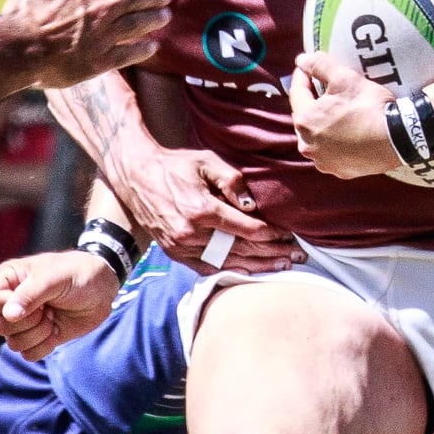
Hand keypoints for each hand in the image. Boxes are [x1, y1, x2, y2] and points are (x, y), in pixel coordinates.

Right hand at [0, 0, 172, 88]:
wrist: (18, 51)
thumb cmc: (23, 12)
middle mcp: (100, 8)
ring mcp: (102, 36)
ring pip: (138, 24)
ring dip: (154, 19)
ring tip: (166, 16)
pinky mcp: (99, 61)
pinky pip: (128, 54)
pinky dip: (142, 49)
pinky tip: (152, 47)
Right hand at [0, 251, 122, 360]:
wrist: (103, 289)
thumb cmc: (78, 273)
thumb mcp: (54, 277)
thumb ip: (30, 294)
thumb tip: (8, 315)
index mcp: (8, 279)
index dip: (8, 307)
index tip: (34, 302)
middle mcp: (10, 301)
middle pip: (0, 326)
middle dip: (28, 322)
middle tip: (46, 308)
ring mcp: (23, 322)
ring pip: (13, 344)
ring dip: (38, 334)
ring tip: (52, 317)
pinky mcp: (38, 338)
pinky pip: (29, 354)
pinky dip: (45, 346)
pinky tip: (55, 329)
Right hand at [105, 148, 301, 273]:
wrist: (137, 177)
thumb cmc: (175, 166)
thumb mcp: (206, 161)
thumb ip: (232, 180)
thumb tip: (252, 206)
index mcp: (201, 209)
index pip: (246, 229)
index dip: (271, 234)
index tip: (289, 235)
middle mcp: (191, 233)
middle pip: (240, 249)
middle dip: (271, 253)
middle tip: (297, 256)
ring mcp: (181, 246)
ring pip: (226, 262)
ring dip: (257, 266)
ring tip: (282, 267)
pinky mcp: (175, 253)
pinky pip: (207, 268)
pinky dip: (231, 272)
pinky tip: (251, 272)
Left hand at [289, 52, 399, 178]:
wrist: (399, 139)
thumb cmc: (368, 106)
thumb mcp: (344, 78)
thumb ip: (319, 65)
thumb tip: (301, 59)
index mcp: (304, 120)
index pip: (297, 92)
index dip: (303, 76)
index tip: (307, 67)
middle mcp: (307, 145)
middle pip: (304, 116)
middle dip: (312, 102)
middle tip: (324, 89)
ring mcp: (323, 161)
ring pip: (316, 137)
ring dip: (322, 124)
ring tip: (337, 113)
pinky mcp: (339, 171)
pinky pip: (331, 152)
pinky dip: (335, 142)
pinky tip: (347, 133)